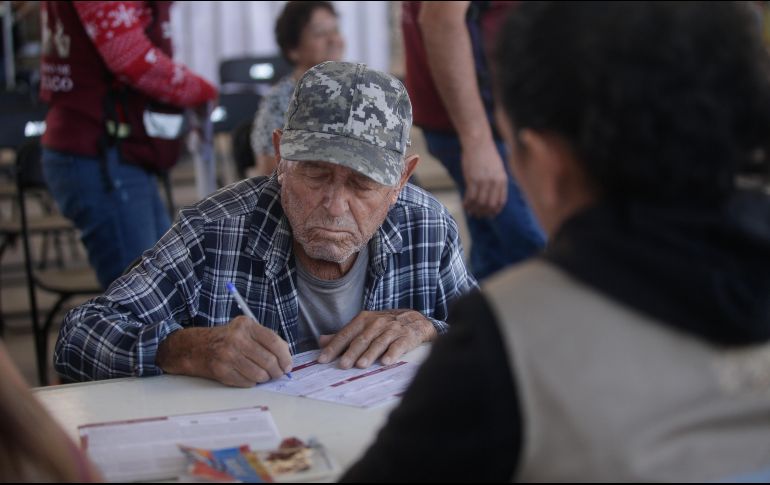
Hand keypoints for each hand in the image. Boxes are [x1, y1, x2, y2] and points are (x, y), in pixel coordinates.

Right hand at [157, 316, 292, 387]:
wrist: (195, 347)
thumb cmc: (226, 339)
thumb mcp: (245, 330)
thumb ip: (265, 339)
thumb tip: (286, 358)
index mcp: (246, 325)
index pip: (274, 342)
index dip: (285, 356)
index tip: (288, 365)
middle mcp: (236, 338)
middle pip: (268, 360)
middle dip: (277, 371)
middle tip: (278, 374)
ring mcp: (227, 355)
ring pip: (259, 374)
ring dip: (265, 378)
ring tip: (263, 376)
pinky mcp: (221, 370)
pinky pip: (246, 382)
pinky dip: (252, 383)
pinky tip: (248, 377)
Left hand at [317, 310, 436, 368]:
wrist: (415, 319)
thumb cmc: (385, 325)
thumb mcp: (364, 326)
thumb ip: (344, 335)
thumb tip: (321, 341)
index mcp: (363, 320)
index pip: (345, 334)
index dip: (333, 347)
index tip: (322, 359)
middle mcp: (376, 323)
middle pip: (361, 340)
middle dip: (351, 353)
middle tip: (342, 365)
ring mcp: (392, 330)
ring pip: (378, 343)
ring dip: (369, 354)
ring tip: (360, 365)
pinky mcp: (406, 337)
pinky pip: (398, 346)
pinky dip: (392, 354)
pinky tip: (386, 362)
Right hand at [460, 139, 507, 217]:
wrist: (478, 143)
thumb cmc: (486, 154)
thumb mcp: (497, 168)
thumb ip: (497, 181)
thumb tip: (492, 195)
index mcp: (503, 180)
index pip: (501, 201)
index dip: (495, 210)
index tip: (490, 214)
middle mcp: (494, 182)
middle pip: (490, 204)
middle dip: (484, 212)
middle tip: (478, 215)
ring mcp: (484, 181)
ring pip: (479, 202)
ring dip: (474, 209)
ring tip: (470, 211)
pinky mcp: (472, 179)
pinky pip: (470, 196)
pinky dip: (467, 203)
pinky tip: (465, 205)